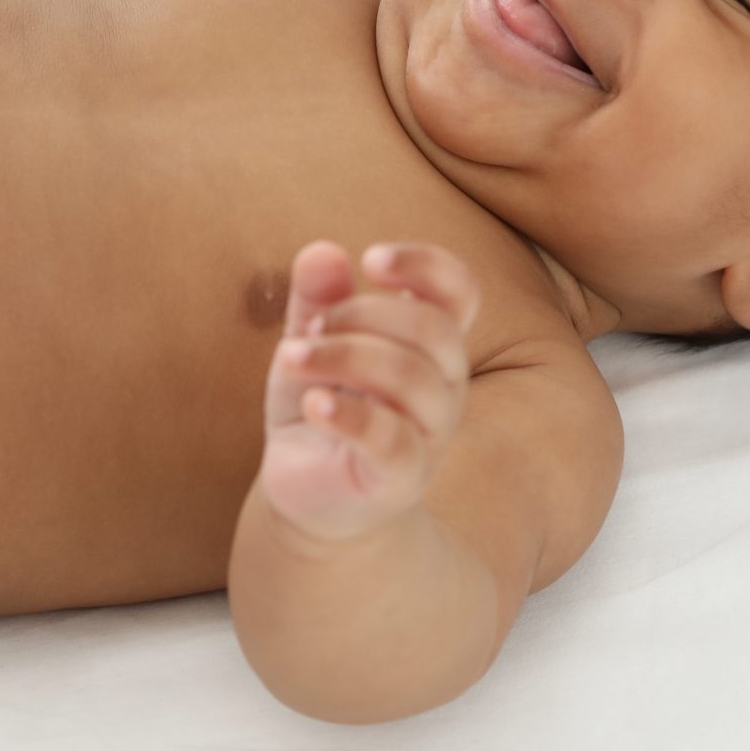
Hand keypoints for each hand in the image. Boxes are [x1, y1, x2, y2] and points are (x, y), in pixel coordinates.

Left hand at [256, 240, 480, 543]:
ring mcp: (428, 434)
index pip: (459, 291)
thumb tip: (322, 251)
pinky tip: (313, 403)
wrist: (312, 499)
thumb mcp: (310, 344)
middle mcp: (443, 386)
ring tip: (290, 356)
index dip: (425, 266)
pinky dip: (349, 414)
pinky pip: (391, 438)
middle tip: (309, 327)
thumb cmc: (322, 409)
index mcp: (429, 345)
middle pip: (432, 328)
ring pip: (411, 377)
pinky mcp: (402, 477)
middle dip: (362, 313)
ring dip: (342, 355)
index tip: (371, 260)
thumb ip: (316, 299)